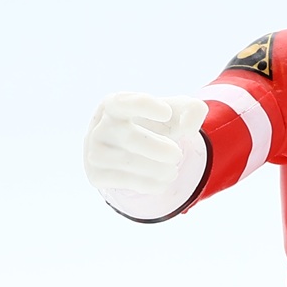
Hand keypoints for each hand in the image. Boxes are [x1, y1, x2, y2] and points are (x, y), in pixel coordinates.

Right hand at [81, 92, 209, 195]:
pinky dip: (148, 183)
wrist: (131, 152)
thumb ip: (192, 110)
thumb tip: (190, 127)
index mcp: (112, 104)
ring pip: (126, 162)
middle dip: (160, 149)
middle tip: (177, 155)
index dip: (144, 106)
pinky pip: (123, 181)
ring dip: (157, 169)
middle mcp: (98, 127)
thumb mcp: (175, 112)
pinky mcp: (96, 175)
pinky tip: (162, 182)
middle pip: (130, 138)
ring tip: (172, 170)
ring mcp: (94, 152)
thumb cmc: (153, 125)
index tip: (167, 113)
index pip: (123, 102)